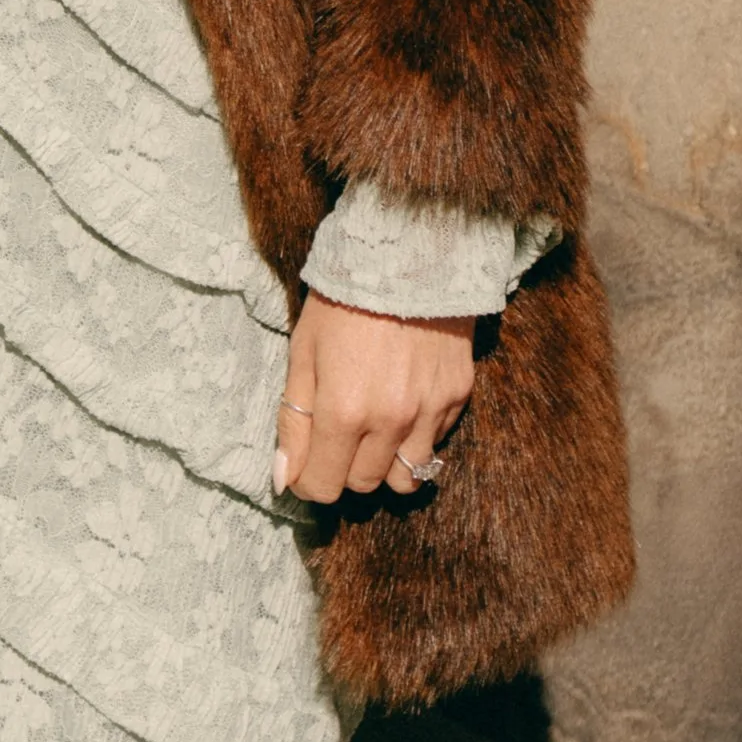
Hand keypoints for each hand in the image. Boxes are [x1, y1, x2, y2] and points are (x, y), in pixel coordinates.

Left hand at [275, 291, 473, 503]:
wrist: (408, 256)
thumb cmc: (342, 301)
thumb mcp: (303, 353)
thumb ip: (294, 420)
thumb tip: (283, 477)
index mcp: (343, 411)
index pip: (323, 485)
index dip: (307, 479)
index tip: (304, 462)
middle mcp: (390, 421)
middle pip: (363, 484)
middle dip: (343, 467)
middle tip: (337, 432)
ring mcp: (429, 412)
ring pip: (405, 478)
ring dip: (383, 463)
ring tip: (373, 427)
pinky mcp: (458, 398)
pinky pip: (434, 443)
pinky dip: (415, 435)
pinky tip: (403, 399)